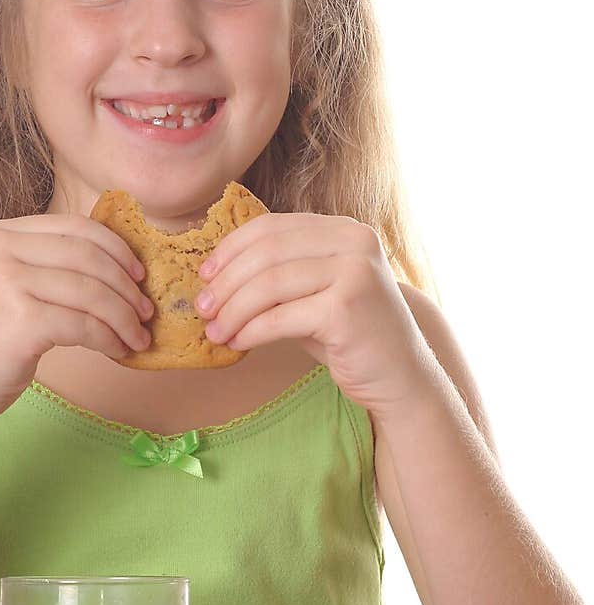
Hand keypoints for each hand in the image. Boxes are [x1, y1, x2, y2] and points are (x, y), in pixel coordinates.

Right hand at [0, 216, 153, 426]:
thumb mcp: (12, 286)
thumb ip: (51, 266)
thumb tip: (123, 265)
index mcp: (1, 234)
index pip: (75, 227)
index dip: (116, 249)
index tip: (139, 274)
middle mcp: (0, 250)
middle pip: (88, 256)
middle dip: (126, 285)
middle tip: (147, 311)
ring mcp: (7, 282)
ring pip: (91, 291)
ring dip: (125, 317)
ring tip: (138, 336)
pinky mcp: (21, 320)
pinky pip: (85, 324)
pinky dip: (110, 339)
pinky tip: (118, 351)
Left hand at [194, 212, 431, 414]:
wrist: (401, 378)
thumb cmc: (351, 335)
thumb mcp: (315, 292)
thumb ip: (280, 274)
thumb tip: (216, 274)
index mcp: (343, 230)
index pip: (271, 227)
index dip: (231, 249)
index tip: (204, 275)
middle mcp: (354, 243)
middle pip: (267, 253)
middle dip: (226, 282)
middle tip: (202, 308)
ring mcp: (354, 273)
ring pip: (269, 284)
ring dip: (233, 310)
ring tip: (215, 331)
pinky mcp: (347, 309)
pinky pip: (280, 318)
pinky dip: (251, 331)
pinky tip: (238, 343)